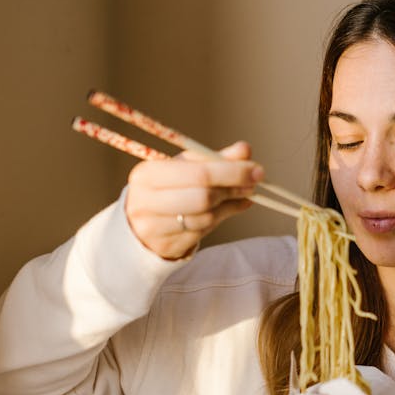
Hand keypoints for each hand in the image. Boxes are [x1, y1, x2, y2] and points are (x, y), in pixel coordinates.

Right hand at [125, 140, 263, 259]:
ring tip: (242, 195)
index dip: (232, 172)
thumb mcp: (184, 167)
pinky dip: (221, 218)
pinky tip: (230, 208)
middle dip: (232, 189)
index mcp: (148, 174)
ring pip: (205, 217)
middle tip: (253, 185)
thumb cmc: (166, 188)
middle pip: (202, 197)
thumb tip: (244, 149)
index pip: (198, 173)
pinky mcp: (165, 245)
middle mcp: (145, 201)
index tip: (256, 170)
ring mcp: (153, 227)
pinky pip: (203, 232)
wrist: (138, 223)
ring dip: (229, 205)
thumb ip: (214, 159)